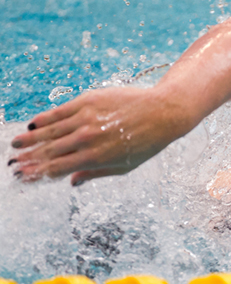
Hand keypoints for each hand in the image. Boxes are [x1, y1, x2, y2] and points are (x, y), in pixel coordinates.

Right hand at [9, 86, 193, 184]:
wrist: (163, 112)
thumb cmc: (146, 143)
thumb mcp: (124, 166)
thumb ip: (95, 174)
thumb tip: (71, 182)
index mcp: (95, 158)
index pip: (57, 168)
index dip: (37, 173)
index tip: (23, 176)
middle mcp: (87, 138)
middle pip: (49, 151)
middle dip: (28, 159)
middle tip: (12, 164)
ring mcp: (86, 118)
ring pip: (50, 131)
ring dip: (30, 139)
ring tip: (16, 145)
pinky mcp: (88, 100)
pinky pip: (60, 111)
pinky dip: (44, 118)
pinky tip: (32, 124)